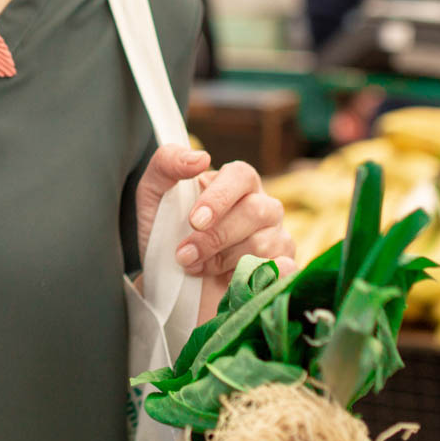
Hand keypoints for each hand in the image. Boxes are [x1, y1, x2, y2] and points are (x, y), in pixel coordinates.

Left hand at [135, 146, 295, 324]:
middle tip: (184, 254)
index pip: (241, 175)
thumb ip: (167, 164)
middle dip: (215, 237)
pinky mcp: (282, 269)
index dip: (220, 197)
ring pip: (263, 244)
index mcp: (237, 181)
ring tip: (196, 268)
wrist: (171, 282)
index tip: (195, 221)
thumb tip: (201, 158)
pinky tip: (234, 281)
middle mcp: (263, 206)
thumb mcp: (154, 193)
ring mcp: (277, 237)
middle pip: (256, 212)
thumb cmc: (167, 232)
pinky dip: (260, 277)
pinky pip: (285, 270)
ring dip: (223, 261)